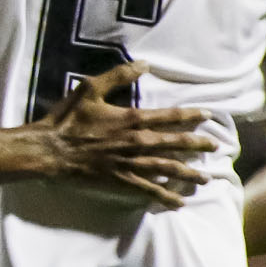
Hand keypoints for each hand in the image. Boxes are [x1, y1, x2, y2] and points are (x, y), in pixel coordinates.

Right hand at [36, 60, 216, 205]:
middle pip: (176, 144)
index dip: (191, 115)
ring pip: (169, 169)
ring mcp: (131, 163)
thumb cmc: (68, 119)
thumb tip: (145, 64)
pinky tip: (178, 202)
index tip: (208, 116)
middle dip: (198, 145)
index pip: (170, 116)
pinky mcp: (121, 180)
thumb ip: (118, 76)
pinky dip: (165, 197)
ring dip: (189, 174)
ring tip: (205, 178)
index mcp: (132, 119)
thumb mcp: (90, 90)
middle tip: (215, 146)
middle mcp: (138, 142)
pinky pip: (149, 190)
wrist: (50, 150)